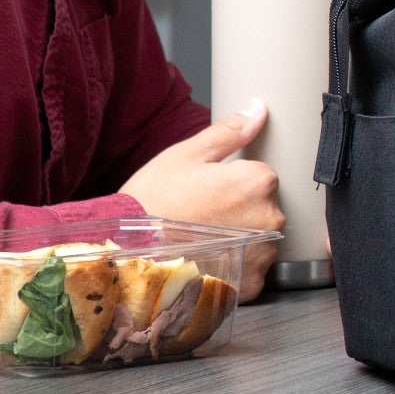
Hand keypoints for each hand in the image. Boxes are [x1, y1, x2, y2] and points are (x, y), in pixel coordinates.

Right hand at [121, 101, 283, 301]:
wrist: (124, 255)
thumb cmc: (152, 202)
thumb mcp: (187, 156)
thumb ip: (230, 132)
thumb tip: (259, 109)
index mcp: (258, 181)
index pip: (262, 176)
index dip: (233, 183)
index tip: (209, 192)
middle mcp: (270, 218)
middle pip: (264, 207)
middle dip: (240, 210)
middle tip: (201, 217)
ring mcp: (262, 253)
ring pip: (260, 239)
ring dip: (240, 240)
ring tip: (201, 241)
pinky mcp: (251, 284)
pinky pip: (251, 270)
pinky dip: (233, 267)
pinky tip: (206, 261)